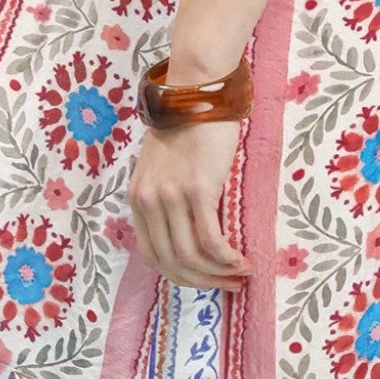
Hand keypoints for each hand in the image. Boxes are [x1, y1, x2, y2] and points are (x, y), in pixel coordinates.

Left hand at [126, 117, 250, 292]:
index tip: (203, 279)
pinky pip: (210, 239)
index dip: (178, 275)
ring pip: (190, 255)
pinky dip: (226, 258)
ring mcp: (171, 196)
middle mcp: (149, 201)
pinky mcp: (197, 190)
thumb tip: (187, 230)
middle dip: (201, 281)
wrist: (198, 92)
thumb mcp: (162, 166)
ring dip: (217, 274)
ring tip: (240, 274)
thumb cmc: (187, 126)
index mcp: (137, 198)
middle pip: (170, 261)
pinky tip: (241, 260)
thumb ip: (166, 197)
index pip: (151, 255)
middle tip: (228, 286)